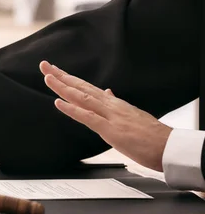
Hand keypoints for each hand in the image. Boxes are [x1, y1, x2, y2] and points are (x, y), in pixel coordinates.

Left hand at [39, 61, 171, 171]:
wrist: (170, 147)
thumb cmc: (152, 136)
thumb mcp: (131, 116)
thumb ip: (115, 104)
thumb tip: (106, 92)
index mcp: (113, 104)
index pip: (86, 87)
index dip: (69, 79)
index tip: (55, 70)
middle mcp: (110, 106)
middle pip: (81, 87)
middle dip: (61, 76)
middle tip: (44, 65)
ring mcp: (110, 116)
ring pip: (82, 98)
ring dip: (63, 87)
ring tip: (48, 77)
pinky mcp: (111, 130)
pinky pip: (87, 117)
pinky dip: (71, 110)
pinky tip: (58, 103)